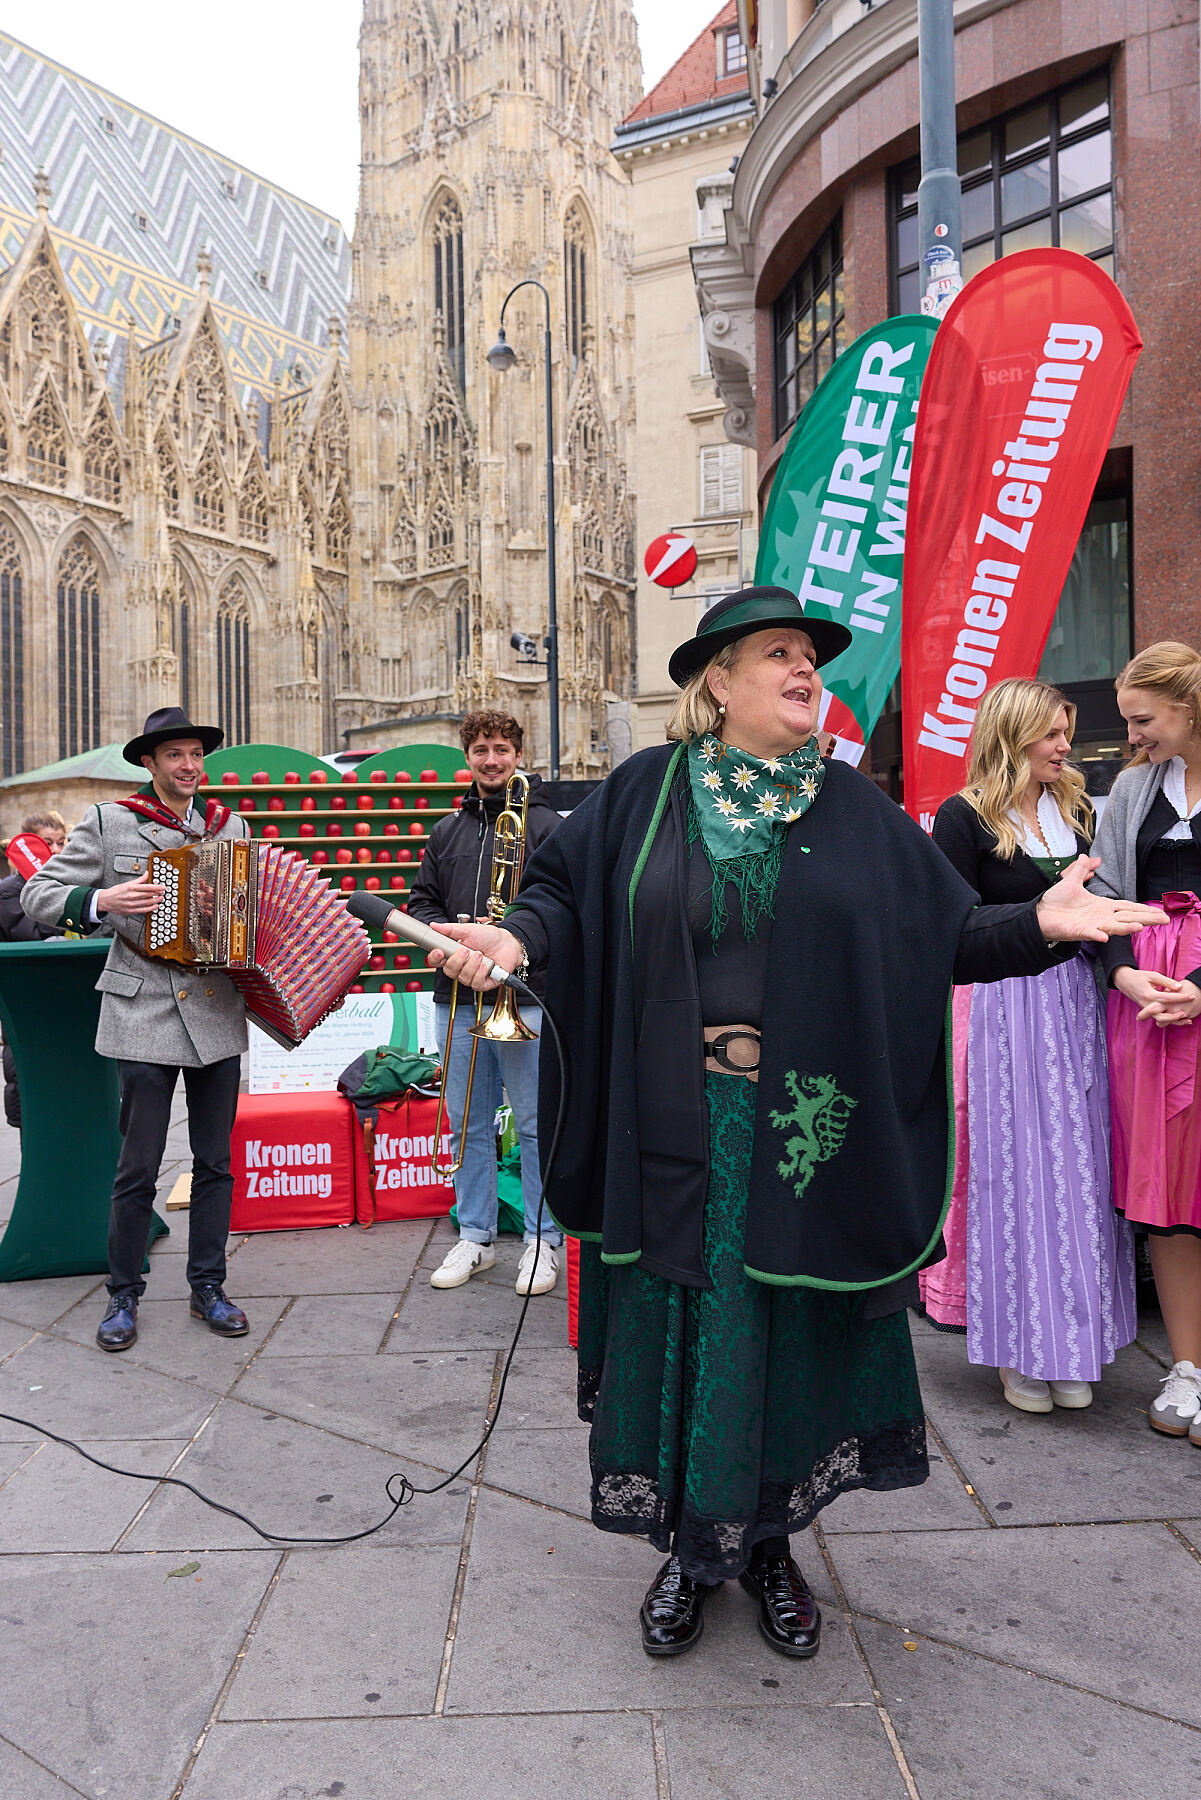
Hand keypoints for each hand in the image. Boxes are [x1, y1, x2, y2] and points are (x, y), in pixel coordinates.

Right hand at [96, 872, 164, 916]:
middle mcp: (132, 896)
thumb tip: (147, 873)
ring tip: (161, 898)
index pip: (147, 887)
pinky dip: (151, 908)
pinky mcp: (130, 911)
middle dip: (158, 893)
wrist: (105, 900)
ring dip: (156, 901)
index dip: (157, 887)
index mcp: (131, 887)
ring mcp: (131, 904)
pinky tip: (155, 906)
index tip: (163, 887)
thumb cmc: (116, 891)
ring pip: (147, 902)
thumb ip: (139, 880)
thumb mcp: (127, 883)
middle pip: (149, 895)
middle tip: (163, 892)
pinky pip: (143, 910)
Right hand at [428, 921, 523, 991]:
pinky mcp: (483, 983)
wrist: (508, 942)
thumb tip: (434, 926)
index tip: (439, 952)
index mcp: (454, 954)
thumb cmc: (489, 937)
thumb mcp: (469, 929)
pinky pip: (476, 983)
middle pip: (449, 971)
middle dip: (457, 961)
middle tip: (466, 950)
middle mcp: (461, 967)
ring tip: (480, 955)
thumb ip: (450, 929)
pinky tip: (486, 965)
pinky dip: (480, 974)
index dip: (435, 958)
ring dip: (471, 965)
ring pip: (463, 978)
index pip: (437, 961)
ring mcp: (472, 975)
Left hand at [1036, 856, 1168, 943]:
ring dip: (1126, 927)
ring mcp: (1092, 925)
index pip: (1128, 907)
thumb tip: (1090, 857)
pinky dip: (1097, 935)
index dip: (1144, 909)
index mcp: (1103, 906)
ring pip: (1114, 927)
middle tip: (1164, 921)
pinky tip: (1105, 936)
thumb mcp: (1071, 881)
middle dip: (1146, 919)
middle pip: (1128, 918)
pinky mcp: (1079, 931)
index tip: (1160, 912)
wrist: (1039, 914)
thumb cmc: (1056, 902)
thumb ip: (1082, 869)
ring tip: (1140, 926)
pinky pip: (1090, 934)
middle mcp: (1101, 917)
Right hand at [1115, 967, 1200, 1025]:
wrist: (1124, 981)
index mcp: (1148, 994)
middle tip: (1187, 1013)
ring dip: (1173, 1021)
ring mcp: (1146, 1009)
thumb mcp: (1153, 975)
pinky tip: (1178, 1017)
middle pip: (1163, 1016)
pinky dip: (1169, 1019)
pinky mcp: (1147, 1010)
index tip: (1192, 996)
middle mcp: (1146, 1004)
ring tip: (1185, 1019)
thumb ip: (1166, 982)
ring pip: (1160, 1020)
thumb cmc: (1139, 977)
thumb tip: (1179, 987)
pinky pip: (1158, 1018)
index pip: (1168, 998)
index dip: (1181, 998)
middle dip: (1176, 1016)